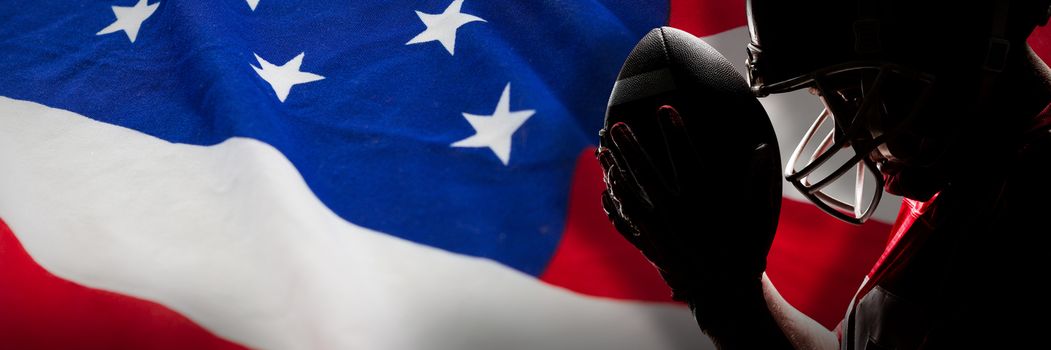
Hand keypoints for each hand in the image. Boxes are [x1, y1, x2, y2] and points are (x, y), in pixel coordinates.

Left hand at [597, 105, 780, 302]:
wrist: (727, 293)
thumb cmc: (746, 250)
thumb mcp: (758, 215)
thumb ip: (757, 181)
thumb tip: (761, 147)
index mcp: (704, 201)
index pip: (686, 158)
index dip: (674, 132)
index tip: (664, 108)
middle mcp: (678, 214)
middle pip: (647, 173)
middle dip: (630, 147)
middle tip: (614, 126)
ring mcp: (661, 231)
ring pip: (631, 195)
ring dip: (615, 171)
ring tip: (602, 151)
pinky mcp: (652, 245)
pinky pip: (627, 221)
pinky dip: (615, 203)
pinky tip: (607, 188)